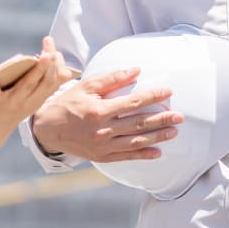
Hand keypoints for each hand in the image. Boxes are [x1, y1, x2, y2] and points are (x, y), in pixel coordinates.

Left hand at [0, 37, 73, 182]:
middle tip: (50, 48)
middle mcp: (28, 101)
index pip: (54, 81)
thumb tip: (59, 65)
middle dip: (50, 64)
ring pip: (25, 86)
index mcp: (38, 99)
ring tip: (41, 57)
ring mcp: (11, 103)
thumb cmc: (12, 110)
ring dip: (35, 72)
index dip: (58, 67)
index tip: (57, 52)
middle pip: (43, 81)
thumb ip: (42, 83)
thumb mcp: (31, 100)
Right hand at [30, 64, 182, 162]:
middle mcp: (102, 130)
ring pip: (136, 142)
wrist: (48, 128)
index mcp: (99, 110)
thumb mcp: (87, 86)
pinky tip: (158, 152)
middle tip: (180, 116)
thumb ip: (112, 79)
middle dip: (161, 119)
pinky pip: (126, 157)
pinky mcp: (101, 157)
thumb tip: (136, 70)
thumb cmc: (69, 103)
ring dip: (157, 137)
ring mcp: (102, 146)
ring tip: (174, 132)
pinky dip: (143, 155)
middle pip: (138, 124)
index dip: (152, 96)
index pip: (132, 103)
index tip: (168, 92)